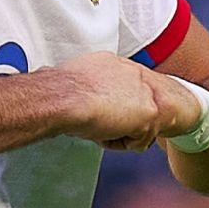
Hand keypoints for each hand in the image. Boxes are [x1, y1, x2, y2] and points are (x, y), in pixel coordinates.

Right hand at [52, 53, 201, 150]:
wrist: (62, 98)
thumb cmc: (58, 93)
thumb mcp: (77, 80)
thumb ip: (92, 86)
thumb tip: (86, 95)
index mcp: (115, 63)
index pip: (127, 89)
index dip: (115, 107)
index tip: (101, 113)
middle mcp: (134, 72)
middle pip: (138, 108)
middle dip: (122, 122)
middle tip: (99, 125)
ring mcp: (145, 91)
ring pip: (138, 127)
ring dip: (117, 134)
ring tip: (96, 127)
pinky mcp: (150, 112)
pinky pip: (139, 141)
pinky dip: (119, 144)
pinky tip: (102, 133)